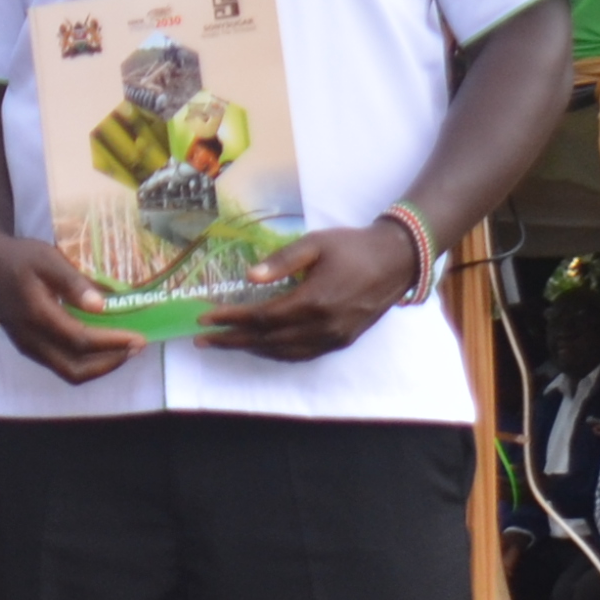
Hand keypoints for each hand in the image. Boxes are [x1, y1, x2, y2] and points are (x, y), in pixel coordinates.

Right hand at [0, 221, 132, 385]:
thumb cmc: (17, 257)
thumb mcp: (46, 258)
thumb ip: (73, 282)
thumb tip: (102, 306)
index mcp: (36, 315)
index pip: (79, 340)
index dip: (111, 344)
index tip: (137, 338)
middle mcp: (30, 339)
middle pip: (74, 369)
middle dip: (109, 363)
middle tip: (136, 347)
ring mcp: (27, 346)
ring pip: (67, 371)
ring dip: (99, 365)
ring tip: (124, 348)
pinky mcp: (28, 346)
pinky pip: (60, 365)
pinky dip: (85, 361)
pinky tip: (101, 345)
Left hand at [193, 223, 411, 365]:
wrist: (397, 261)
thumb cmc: (353, 247)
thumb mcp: (315, 244)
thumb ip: (281, 261)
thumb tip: (248, 276)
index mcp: (314, 301)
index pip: (261, 316)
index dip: (231, 319)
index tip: (205, 318)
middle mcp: (322, 326)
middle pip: (267, 340)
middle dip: (232, 339)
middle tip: (203, 339)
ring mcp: (333, 338)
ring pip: (283, 351)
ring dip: (251, 349)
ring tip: (225, 343)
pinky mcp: (342, 342)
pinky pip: (302, 354)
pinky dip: (276, 353)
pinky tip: (261, 347)